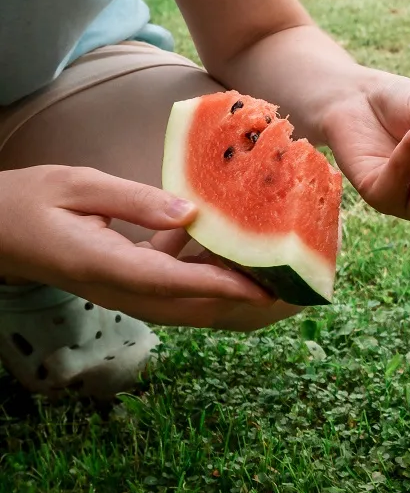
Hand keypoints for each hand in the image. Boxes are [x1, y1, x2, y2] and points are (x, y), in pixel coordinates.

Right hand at [0, 165, 299, 330]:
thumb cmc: (30, 202)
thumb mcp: (79, 185)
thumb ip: (137, 200)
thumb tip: (192, 214)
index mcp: (108, 267)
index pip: (177, 284)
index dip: (226, 287)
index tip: (268, 287)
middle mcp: (123, 290)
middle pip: (198, 307)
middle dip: (248, 299)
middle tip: (295, 280)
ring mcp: (128, 293)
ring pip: (195, 302)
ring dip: (237, 286)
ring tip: (280, 261)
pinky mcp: (132, 285)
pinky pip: (182, 287)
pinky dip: (212, 270)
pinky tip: (232, 238)